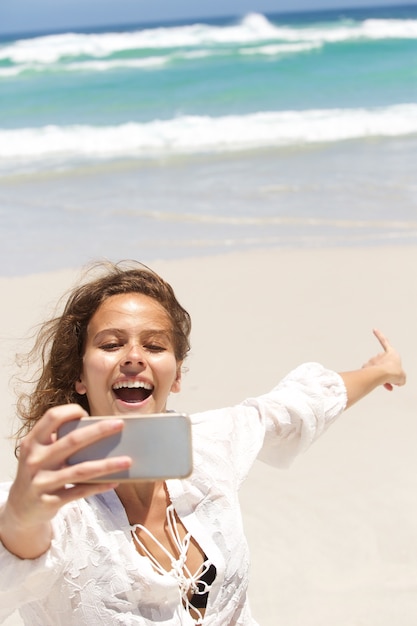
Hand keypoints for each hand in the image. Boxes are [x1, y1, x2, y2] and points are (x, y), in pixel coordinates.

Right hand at [0, 404, 131, 557]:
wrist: (20, 509)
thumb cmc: (38, 473)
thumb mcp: (39, 453)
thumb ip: (58, 440)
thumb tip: (98, 428)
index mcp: (32, 442)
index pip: (52, 417)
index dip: (71, 411)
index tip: (88, 414)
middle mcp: (35, 460)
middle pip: (72, 441)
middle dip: (99, 431)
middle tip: (119, 424)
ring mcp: (41, 482)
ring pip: (80, 470)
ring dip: (107, 465)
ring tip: (127, 460)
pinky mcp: (50, 502)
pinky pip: (80, 492)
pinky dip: (99, 486)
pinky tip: (115, 482)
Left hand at [362, 328, 405, 390]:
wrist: (382, 375)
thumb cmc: (393, 372)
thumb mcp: (402, 376)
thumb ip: (400, 378)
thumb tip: (397, 381)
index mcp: (391, 353)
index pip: (385, 341)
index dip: (380, 335)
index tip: (374, 329)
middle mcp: (381, 355)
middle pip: (383, 363)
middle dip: (387, 371)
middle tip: (391, 379)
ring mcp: (373, 361)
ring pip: (377, 370)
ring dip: (381, 377)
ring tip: (386, 382)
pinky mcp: (367, 368)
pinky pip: (371, 374)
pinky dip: (374, 379)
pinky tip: (380, 384)